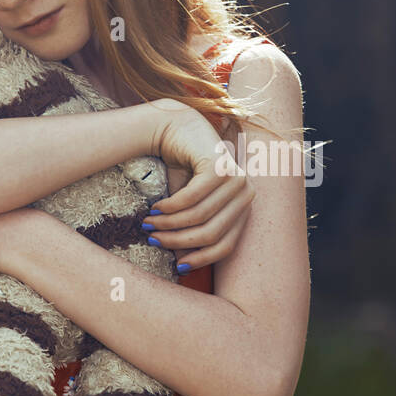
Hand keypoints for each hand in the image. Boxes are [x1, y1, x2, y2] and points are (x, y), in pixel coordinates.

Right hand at [145, 99, 254, 271]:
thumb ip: (192, 230)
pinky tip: (155, 207)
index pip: (227, 245)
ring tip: (148, 224)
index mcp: (245, 206)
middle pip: (211, 234)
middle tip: (153, 240)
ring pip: (199, 218)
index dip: (201, 259)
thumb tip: (183, 267)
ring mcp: (236, 179)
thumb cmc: (183, 170)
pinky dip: (170, 207)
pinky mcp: (219, 167)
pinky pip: (191, 199)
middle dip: (178, 241)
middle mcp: (247, 193)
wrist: (176, 128)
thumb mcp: (191, 205)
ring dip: (168, 224)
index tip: (178, 266)